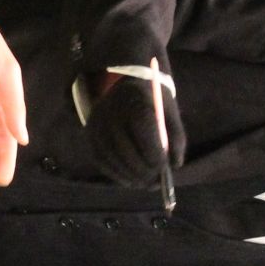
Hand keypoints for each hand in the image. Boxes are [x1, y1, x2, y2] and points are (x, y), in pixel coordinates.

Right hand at [84, 71, 185, 185]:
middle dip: (142, 172)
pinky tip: (129, 181)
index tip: (164, 169)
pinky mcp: (89, 133)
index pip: (144, 135)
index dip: (155, 156)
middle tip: (154, 183)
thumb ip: (175, 139)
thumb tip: (174, 166)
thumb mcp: (169, 113)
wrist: (126, 80)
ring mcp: (97, 123)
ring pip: (112, 158)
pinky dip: (115, 174)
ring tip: (144, 184)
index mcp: (136, 104)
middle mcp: (112, 113)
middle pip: (126, 150)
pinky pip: (100, 159)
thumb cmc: (153, 100)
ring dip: (129, 176)